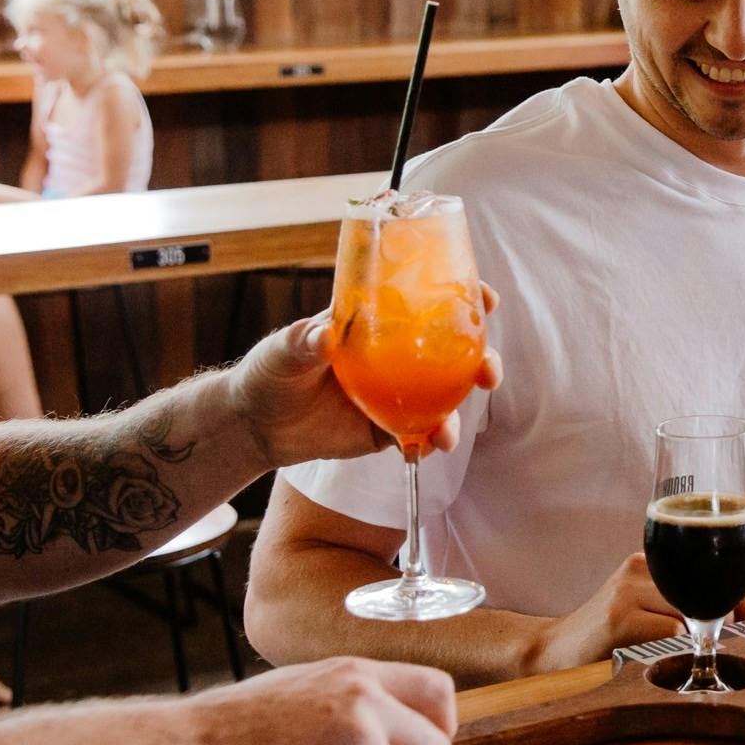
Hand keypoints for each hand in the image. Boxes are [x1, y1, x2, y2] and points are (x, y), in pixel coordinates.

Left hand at [231, 284, 502, 468]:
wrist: (255, 426)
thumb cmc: (269, 372)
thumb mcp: (283, 349)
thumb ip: (303, 340)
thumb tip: (323, 335)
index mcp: (377, 323)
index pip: (428, 301)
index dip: (464, 296)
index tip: (486, 297)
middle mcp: (395, 356)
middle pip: (453, 351)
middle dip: (481, 359)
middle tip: (488, 373)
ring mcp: (396, 394)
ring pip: (444, 396)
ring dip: (459, 411)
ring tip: (449, 433)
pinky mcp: (387, 430)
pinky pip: (420, 434)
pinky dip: (432, 441)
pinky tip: (430, 448)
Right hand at [526, 552, 744, 673]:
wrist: (552, 651)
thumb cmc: (610, 638)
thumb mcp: (647, 609)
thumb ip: (686, 606)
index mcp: (652, 561)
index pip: (712, 568)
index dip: (741, 596)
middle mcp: (640, 567)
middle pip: (708, 590)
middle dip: (730, 620)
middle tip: (737, 642)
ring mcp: (627, 591)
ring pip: (693, 613)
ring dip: (703, 639)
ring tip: (694, 655)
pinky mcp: (618, 619)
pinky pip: (671, 633)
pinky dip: (678, 650)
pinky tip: (664, 661)